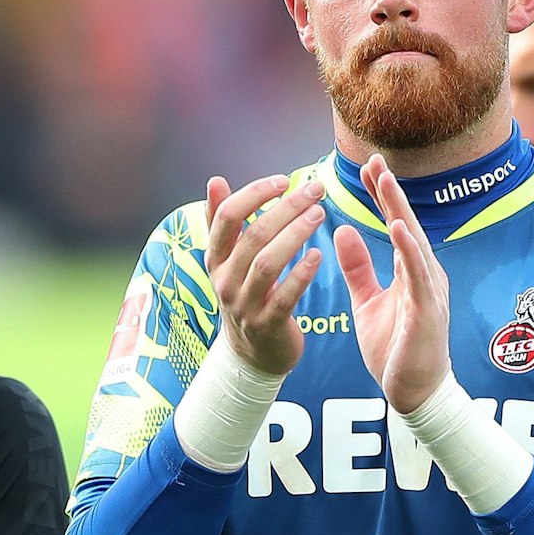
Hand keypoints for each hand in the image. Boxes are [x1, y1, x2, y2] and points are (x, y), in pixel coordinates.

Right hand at [203, 173, 327, 374]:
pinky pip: (284, 297)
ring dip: (295, 235)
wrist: (252, 353)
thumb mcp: (228, 260)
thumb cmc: (246, 294)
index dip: (253, 194)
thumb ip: (221, 222)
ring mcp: (244, 304)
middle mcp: (224, 280)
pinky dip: (301, 274)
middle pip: (253, 236)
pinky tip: (318, 255)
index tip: (283, 181)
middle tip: (315, 190)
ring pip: (267, 263)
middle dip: (286, 209)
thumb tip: (214, 181)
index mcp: (216, 259)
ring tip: (319, 214)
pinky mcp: (267, 324)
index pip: (226, 217)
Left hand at [335, 155, 450, 412]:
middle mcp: (424, 275)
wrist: (413, 393)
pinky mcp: (428, 311)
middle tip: (376, 160)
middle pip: (407, 225)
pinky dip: (409, 248)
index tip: (368, 166)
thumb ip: (358, 267)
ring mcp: (429, 292)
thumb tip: (343, 230)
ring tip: (386, 182)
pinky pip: (418, 275)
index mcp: (411, 271)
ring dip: (401, 211)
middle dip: (391, 193)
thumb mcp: (369, 301)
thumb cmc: (396, 348)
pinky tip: (399, 226)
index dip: (383, 196)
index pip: (396, 224)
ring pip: (414, 243)